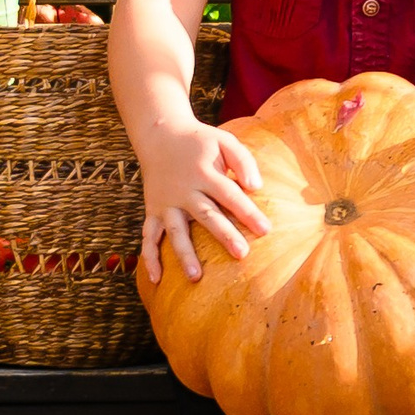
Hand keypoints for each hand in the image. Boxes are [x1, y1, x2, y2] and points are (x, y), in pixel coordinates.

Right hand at [139, 120, 269, 284]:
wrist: (159, 136)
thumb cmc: (200, 142)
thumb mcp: (224, 141)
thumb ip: (243, 161)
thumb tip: (256, 186)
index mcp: (204, 173)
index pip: (229, 195)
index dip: (248, 212)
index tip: (266, 230)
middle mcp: (184, 191)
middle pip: (206, 216)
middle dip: (224, 235)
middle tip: (241, 254)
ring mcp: (166, 203)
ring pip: (176, 232)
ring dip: (184, 254)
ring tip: (196, 276)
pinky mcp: (153, 211)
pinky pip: (148, 237)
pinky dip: (149, 257)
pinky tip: (155, 279)